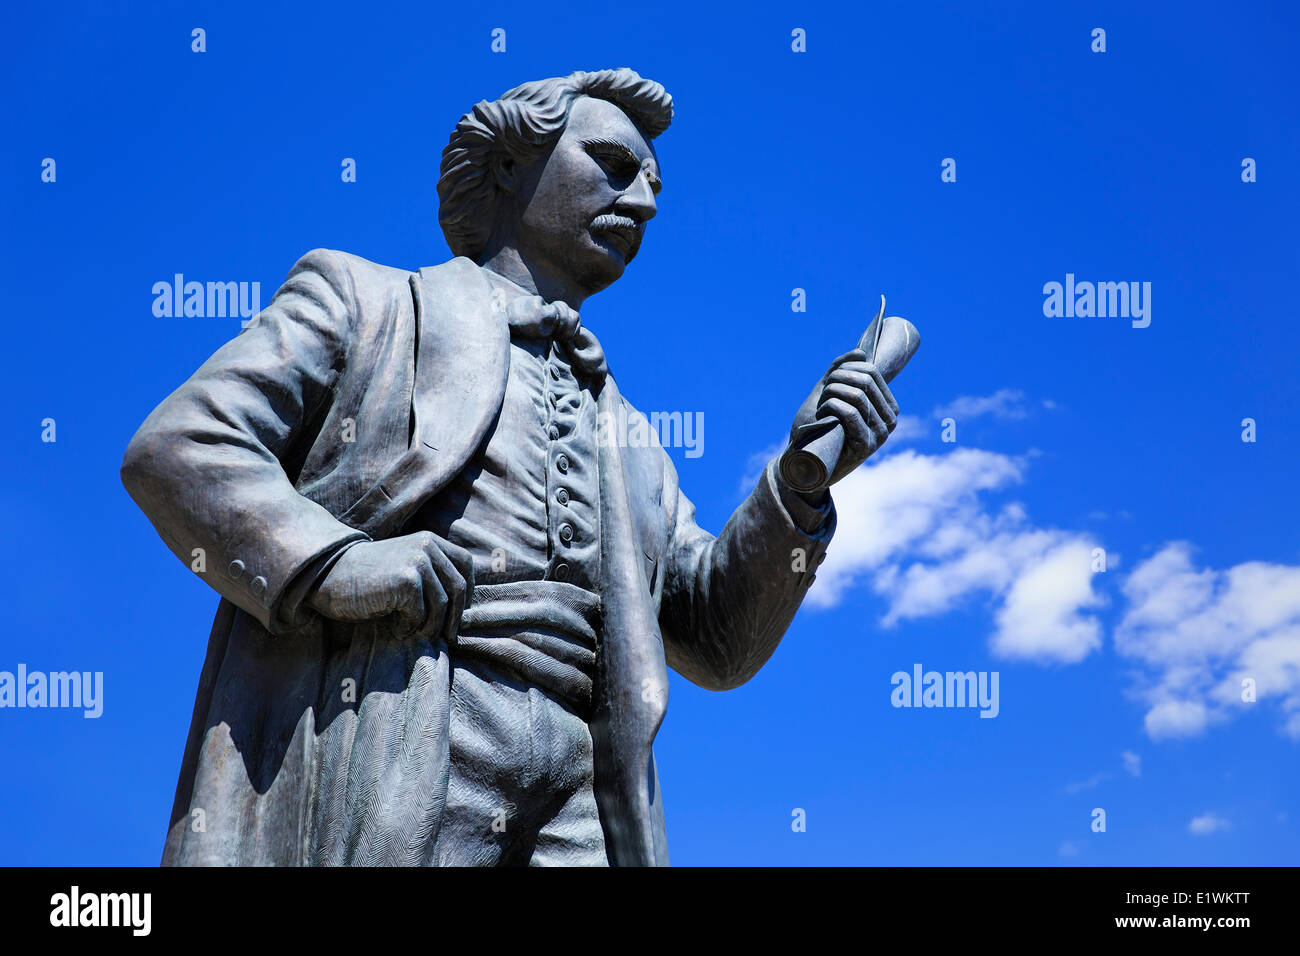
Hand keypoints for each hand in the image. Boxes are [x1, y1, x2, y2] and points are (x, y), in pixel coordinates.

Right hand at [306, 532, 473, 641]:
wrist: (329, 574)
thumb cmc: (369, 579)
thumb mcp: (406, 566)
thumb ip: (432, 574)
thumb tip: (463, 608)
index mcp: (431, 541)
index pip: (466, 565)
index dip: (467, 593)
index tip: (458, 615)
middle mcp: (427, 546)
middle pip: (459, 587)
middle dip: (455, 617)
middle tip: (448, 637)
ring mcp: (418, 561)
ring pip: (442, 605)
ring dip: (431, 627)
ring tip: (416, 634)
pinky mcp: (406, 580)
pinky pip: (421, 614)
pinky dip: (410, 628)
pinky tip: (398, 630)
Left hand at [788, 348, 899, 485]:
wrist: (805, 463)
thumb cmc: (817, 428)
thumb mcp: (827, 395)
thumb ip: (840, 372)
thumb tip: (860, 352)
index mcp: (887, 407)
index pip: (872, 371)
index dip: (845, 368)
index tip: (828, 380)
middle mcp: (890, 421)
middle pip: (865, 380)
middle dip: (836, 379)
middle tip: (822, 393)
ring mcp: (881, 435)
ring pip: (857, 395)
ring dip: (831, 394)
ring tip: (821, 406)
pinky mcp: (867, 446)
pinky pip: (851, 413)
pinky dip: (831, 407)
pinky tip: (821, 415)